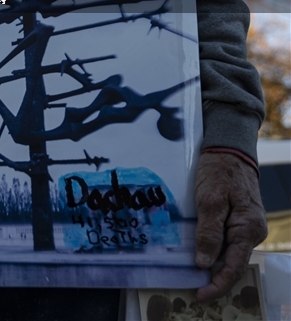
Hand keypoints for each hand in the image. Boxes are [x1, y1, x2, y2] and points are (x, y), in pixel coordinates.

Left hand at [194, 151, 266, 301]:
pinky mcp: (239, 219)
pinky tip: (200, 249)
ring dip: (212, 261)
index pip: (234, 267)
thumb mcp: (209, 199)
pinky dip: (214, 247)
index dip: (217, 285)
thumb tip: (204, 263)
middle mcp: (252, 231)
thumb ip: (209, 232)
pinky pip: (228, 240)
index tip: (199, 294)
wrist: (229, 148)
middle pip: (232, 263)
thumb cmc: (219, 170)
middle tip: (191, 284)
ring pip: (229, 252)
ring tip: (191, 268)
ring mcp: (247, 226)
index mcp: (248, 228)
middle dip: (213, 275)